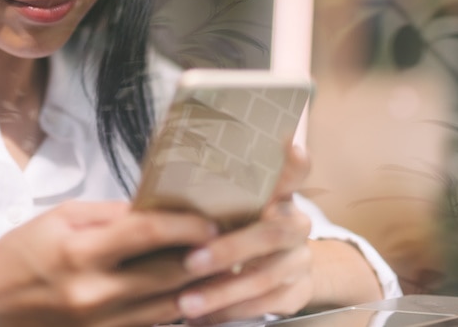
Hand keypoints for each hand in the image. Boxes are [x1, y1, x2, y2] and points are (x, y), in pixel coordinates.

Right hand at [0, 201, 217, 326]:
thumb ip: (114, 215)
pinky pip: (153, 325)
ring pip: (168, 307)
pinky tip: (194, 294)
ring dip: (200, 288)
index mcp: (80, 253)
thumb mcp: (64, 217)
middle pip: (168, 275)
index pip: (147, 234)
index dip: (186, 226)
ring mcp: (100, 323)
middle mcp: (94, 293)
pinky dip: (176, 309)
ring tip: (225, 268)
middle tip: (235, 242)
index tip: (211, 221)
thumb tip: (161, 209)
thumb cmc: (23, 251)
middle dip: (206, 258)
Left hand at [175, 145, 315, 323]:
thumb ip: (214, 197)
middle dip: (228, 250)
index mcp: (279, 194)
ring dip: (221, 291)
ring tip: (187, 301)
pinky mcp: (297, 290)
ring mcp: (299, 258)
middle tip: (191, 263)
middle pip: (271, 233)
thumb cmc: (242, 230)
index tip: (287, 148)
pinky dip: (230, 312)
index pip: (292, 170)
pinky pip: (264, 305)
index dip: (293, 162)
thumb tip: (158, 179)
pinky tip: (203, 316)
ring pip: (264, 276)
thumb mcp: (234, 208)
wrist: (285, 268)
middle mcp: (295, 223)